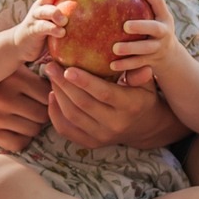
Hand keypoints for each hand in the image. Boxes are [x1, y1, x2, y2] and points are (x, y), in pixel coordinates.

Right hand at [0, 66, 52, 151]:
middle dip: (42, 113)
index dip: (49, 97)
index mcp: (13, 77)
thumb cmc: (0, 76)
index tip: (42, 95)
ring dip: (33, 125)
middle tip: (34, 107)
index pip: (48, 96)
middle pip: (42, 115)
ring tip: (24, 116)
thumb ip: (40, 73)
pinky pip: (19, 144)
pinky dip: (22, 138)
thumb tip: (66, 80)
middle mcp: (2, 97)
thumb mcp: (17, 66)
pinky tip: (17, 127)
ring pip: (33, 131)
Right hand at [11, 0, 76, 63]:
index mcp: (45, 2)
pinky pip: (42, 27)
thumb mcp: (53, 20)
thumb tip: (91, 12)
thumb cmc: (44, 31)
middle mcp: (39, 7)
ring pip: (44, 10)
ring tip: (65, 20)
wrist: (22, 45)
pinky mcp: (32, 30)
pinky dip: (52, 29)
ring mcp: (35, 18)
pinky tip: (62, 32)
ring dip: (55, 12)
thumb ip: (66, 13)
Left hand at [47, 64, 167, 149]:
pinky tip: (52, 95)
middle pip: (83, 104)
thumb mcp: (147, 83)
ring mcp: (102, 136)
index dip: (85, 82)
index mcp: (130, 106)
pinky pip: (66, 129)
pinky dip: (55, 112)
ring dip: (58, 95)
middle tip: (51, 66)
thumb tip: (128, 55)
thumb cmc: (142, 97)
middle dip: (63, 84)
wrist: (144, 128)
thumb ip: (137, 71)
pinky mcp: (91, 143)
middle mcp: (115, 124)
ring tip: (51, 76)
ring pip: (72, 116)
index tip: (68, 68)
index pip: (104, 93)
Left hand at [107, 0, 178, 86]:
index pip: (159, 2)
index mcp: (164, 17)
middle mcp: (164, 32)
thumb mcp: (153, 15)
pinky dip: (125, 65)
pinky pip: (138, 64)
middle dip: (141, 26)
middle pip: (155, 29)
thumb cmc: (153, 29)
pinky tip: (112, 65)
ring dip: (131, 49)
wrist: (170, 56)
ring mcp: (158, 48)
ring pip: (146, 49)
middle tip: (125, 26)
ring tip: (115, 48)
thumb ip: (140, 3)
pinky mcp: (151, 62)